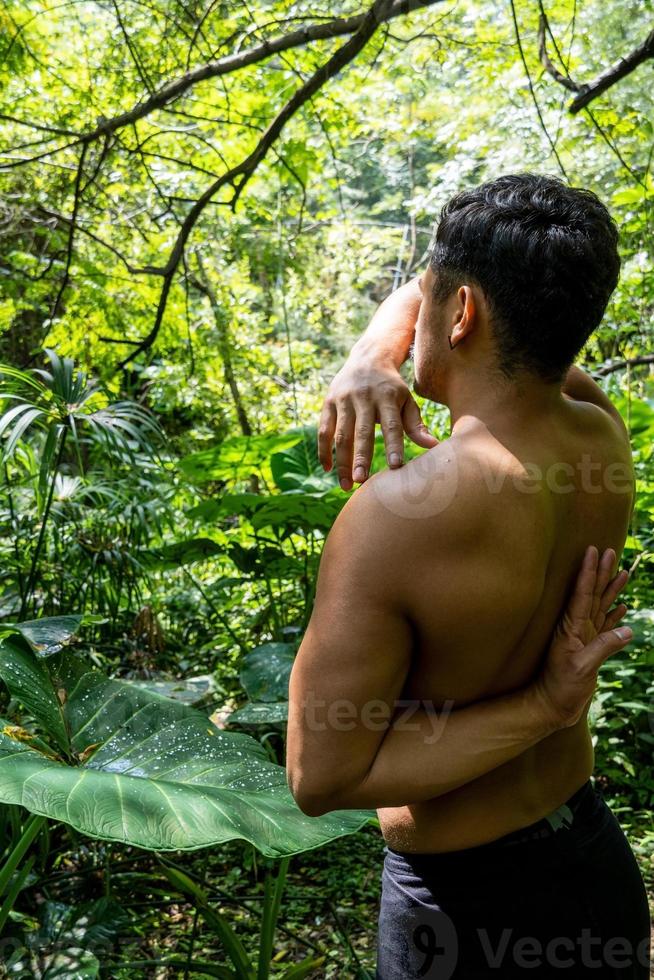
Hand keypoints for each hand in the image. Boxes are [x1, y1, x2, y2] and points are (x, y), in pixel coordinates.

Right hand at [318, 355, 437, 489]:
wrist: (368, 358)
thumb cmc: (392, 388)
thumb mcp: (406, 400)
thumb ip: (416, 425)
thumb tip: (434, 447)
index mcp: (387, 398)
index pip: (392, 425)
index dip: (394, 446)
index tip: (396, 466)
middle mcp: (364, 398)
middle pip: (362, 432)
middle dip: (361, 458)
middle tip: (361, 482)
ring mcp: (344, 400)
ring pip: (341, 434)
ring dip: (342, 461)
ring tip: (346, 486)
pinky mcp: (328, 403)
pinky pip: (324, 430)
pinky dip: (324, 450)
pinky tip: (327, 469)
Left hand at [530, 546, 631, 730]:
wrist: (552, 707)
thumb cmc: (561, 688)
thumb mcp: (582, 668)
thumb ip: (604, 648)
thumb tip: (628, 630)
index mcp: (571, 627)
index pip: (582, 593)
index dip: (588, 571)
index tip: (592, 550)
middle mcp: (576, 628)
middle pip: (592, 594)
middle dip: (601, 572)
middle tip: (610, 551)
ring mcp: (583, 637)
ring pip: (600, 607)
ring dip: (610, 589)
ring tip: (622, 571)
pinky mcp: (590, 648)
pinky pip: (605, 626)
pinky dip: (614, 615)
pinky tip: (621, 606)